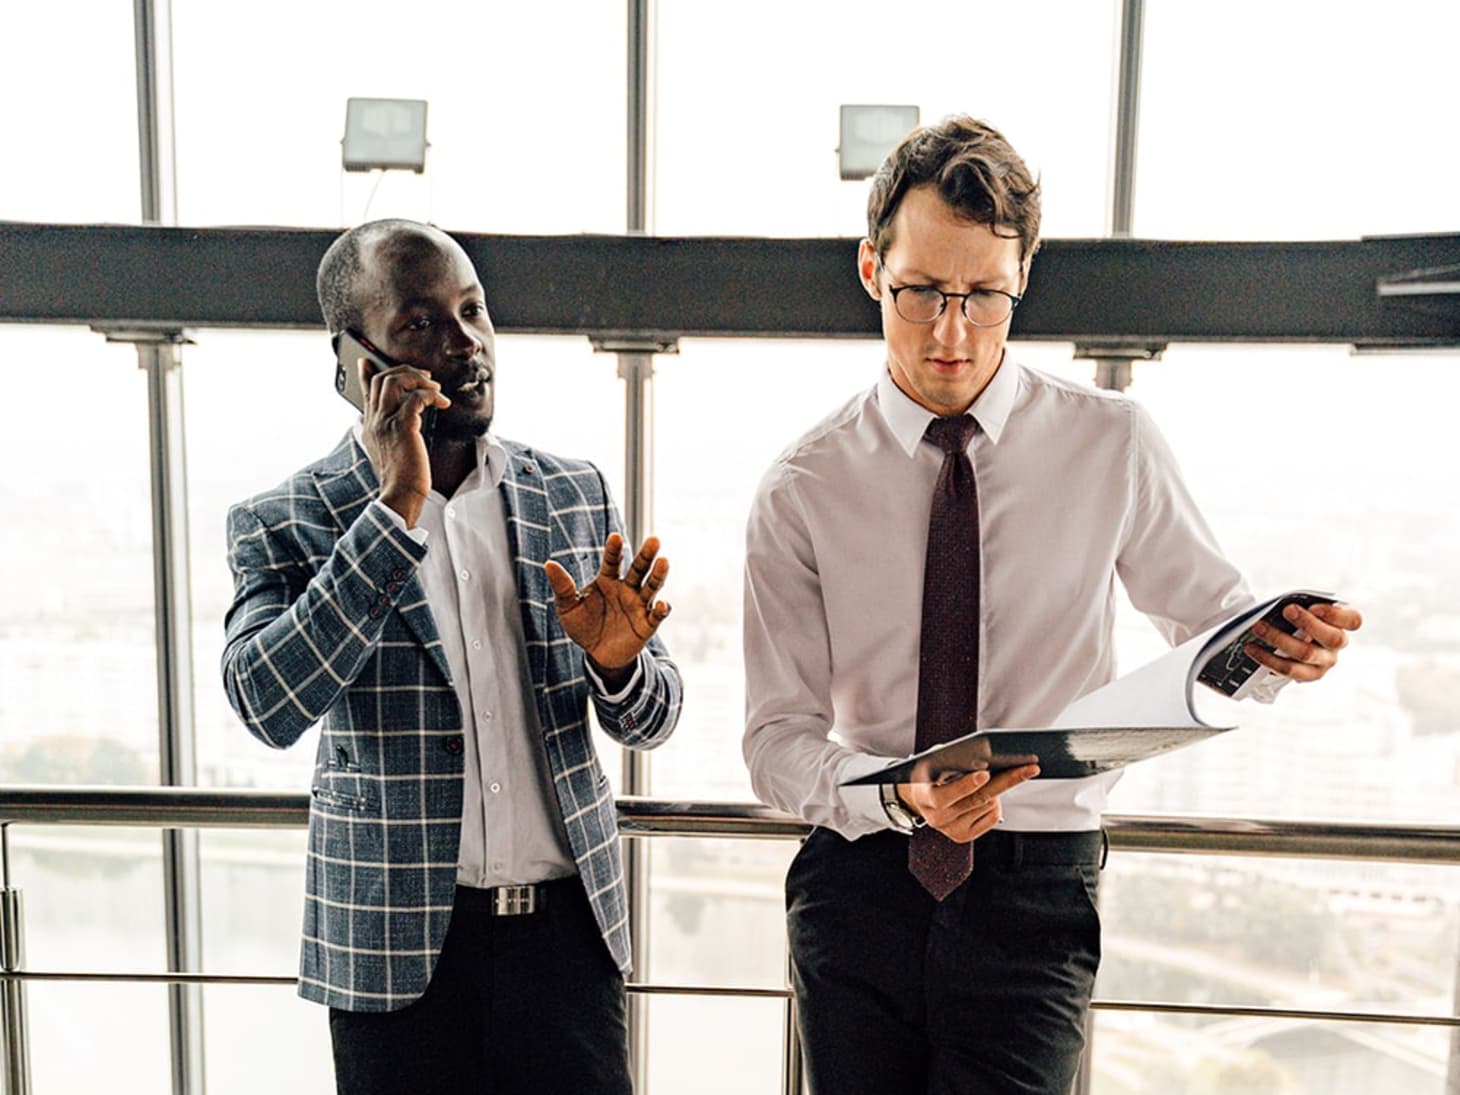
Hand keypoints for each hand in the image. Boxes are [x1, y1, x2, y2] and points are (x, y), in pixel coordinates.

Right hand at [359, 361, 450, 527]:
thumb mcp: (389, 451)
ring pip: (395, 381)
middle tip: (426, 378)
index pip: (364, 390)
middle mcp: (375, 420)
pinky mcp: (404, 428)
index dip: (366, 372)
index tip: (367, 360)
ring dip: (419, 379)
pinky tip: (442, 402)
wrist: (400, 496)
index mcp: (370, 424)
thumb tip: (405, 420)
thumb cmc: (401, 477)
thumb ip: (390, 432)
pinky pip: (415, 399)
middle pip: (382, 378)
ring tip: (435, 389)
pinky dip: (430, 395)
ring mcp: (387, 423)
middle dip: (406, 371)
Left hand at [546, 534, 671, 683]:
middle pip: (639, 568)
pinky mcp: (647, 624)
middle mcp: (626, 589)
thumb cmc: (582, 626)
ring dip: (658, 575)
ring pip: (652, 587)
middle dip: (646, 555)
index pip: (613, 561)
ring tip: (663, 562)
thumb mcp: (567, 607)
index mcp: (607, 580)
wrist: (596, 654)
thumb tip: (548, 564)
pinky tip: (661, 604)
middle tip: (654, 540)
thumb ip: (562, 587)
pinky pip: (657, 615)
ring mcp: (638, 605)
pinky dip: (662, 609)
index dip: (614, 549)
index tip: (615, 537)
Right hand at [897, 764, 1039, 842]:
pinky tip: (987, 795)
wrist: (920, 797)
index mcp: (925, 799)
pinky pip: (992, 817)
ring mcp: (951, 830)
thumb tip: (983, 758)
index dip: (965, 785)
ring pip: (987, 806)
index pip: (944, 796)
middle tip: (1027, 769)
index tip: (985, 773)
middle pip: (976, 800)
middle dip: (1004, 782)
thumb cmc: (931, 773)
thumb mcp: (934, 761)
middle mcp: (937, 818)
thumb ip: (952, 760)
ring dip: (996, 789)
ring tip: (989, 777)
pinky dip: (995, 803)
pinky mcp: (964, 836)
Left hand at [1246, 601, 1361, 682]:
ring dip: (1280, 639)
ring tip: (1258, 628)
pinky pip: (1289, 669)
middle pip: (1332, 638)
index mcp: (1343, 624)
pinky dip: (1268, 658)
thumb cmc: (1297, 617)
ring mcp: (1324, 662)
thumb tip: (1283, 608)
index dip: (1335, 615)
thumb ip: (1301, 606)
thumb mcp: (1302, 608)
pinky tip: (1251, 648)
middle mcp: (1338, 645)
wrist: (1288, 637)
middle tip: (1286, 610)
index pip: (1353, 620)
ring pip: (1307, 654)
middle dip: (1308, 623)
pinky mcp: (1307, 675)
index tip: (1314, 607)